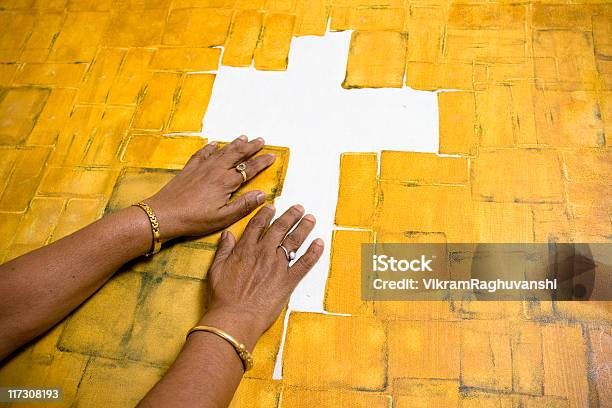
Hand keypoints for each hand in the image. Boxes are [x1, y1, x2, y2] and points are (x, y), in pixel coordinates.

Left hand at [145, 136, 275, 240]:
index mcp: (226, 182)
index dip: (262, 162)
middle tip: (261, 140)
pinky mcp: (189, 169)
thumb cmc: (194, 219)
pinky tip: (214, 144)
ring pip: (222, 151)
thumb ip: (244, 205)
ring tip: (244, 137)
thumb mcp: (223, 217)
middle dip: (251, 146)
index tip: (272, 156)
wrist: (164, 214)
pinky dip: (211, 147)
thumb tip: (262, 195)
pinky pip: (203, 153)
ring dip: (234, 144)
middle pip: (237, 154)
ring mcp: (201, 167)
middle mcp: (216, 170)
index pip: (249, 168)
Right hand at [203, 205, 323, 342]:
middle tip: (299, 208)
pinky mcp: (289, 280)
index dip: (266, 214)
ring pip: (294, 241)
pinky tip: (320, 243)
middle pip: (280, 228)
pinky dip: (314, 252)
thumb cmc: (223, 297)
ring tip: (311, 219)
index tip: (272, 207)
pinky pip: (305, 263)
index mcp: (246, 249)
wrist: (235, 317)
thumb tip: (227, 235)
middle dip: (291, 215)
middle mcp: (263, 253)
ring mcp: (278, 266)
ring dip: (304, 227)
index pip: (258, 225)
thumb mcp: (217, 270)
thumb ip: (223, 250)